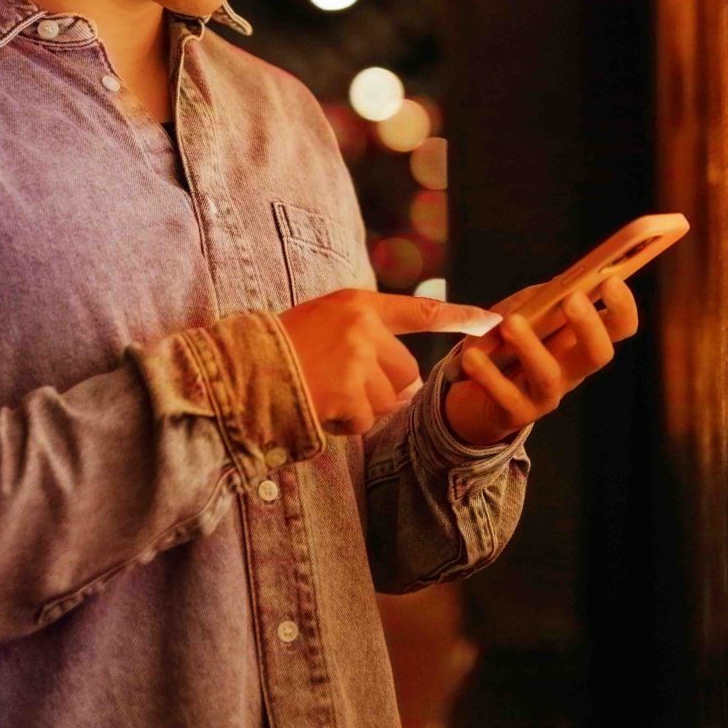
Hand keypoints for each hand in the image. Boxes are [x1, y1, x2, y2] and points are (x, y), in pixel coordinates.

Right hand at [277, 290, 502, 437]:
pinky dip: (344, 423)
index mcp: (357, 305)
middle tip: (340, 385)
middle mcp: (362, 328)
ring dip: (360, 407)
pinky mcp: (345, 391)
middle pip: (405, 372)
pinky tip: (317, 406)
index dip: (459, 317)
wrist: (236, 369)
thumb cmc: (278, 349)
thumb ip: (366, 338)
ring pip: (385, 400)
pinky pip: (363, 420)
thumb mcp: (323, 323)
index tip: (492, 322)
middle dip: (382, 388)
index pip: (419, 311)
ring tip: (322, 392)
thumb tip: (409, 384)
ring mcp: (355, 360)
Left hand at [444, 277, 642, 444]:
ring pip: (547, 374)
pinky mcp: (517, 412)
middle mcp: (573, 369)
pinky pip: (505, 395)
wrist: (482, 394)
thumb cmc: (512, 343)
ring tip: (511, 324)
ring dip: (530, 346)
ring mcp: (548, 394)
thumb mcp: (524, 312)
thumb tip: (540, 295)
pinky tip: (472, 356)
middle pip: (598, 354)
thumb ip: (533, 301)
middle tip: (572, 299)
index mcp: (582, 341)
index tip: (610, 281)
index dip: (622, 306)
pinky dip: (487, 374)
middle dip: (588, 326)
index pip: (619, 326)